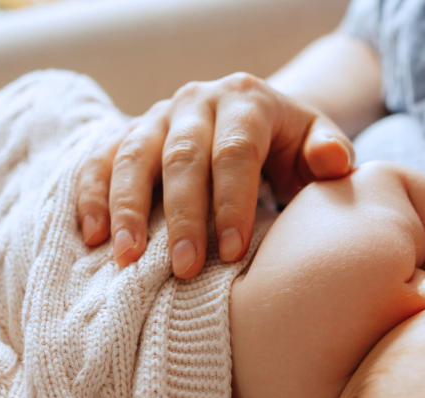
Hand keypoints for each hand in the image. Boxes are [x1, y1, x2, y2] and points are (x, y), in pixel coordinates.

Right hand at [77, 73, 354, 277]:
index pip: (236, 151)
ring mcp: (156, 116)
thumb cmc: (291, 149)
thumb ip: (331, 153)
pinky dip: (92, 197)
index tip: (232, 253)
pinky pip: (99, 161)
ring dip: (128, 210)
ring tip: (128, 260)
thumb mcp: (318, 145)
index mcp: (246, 100)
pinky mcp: (127, 135)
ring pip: (133, 157)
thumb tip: (332, 161)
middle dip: (182, 216)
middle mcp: (196, 101)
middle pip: (182, 156)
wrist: (254, 124)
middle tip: (184, 269)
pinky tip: (94, 237)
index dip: (232, 202)